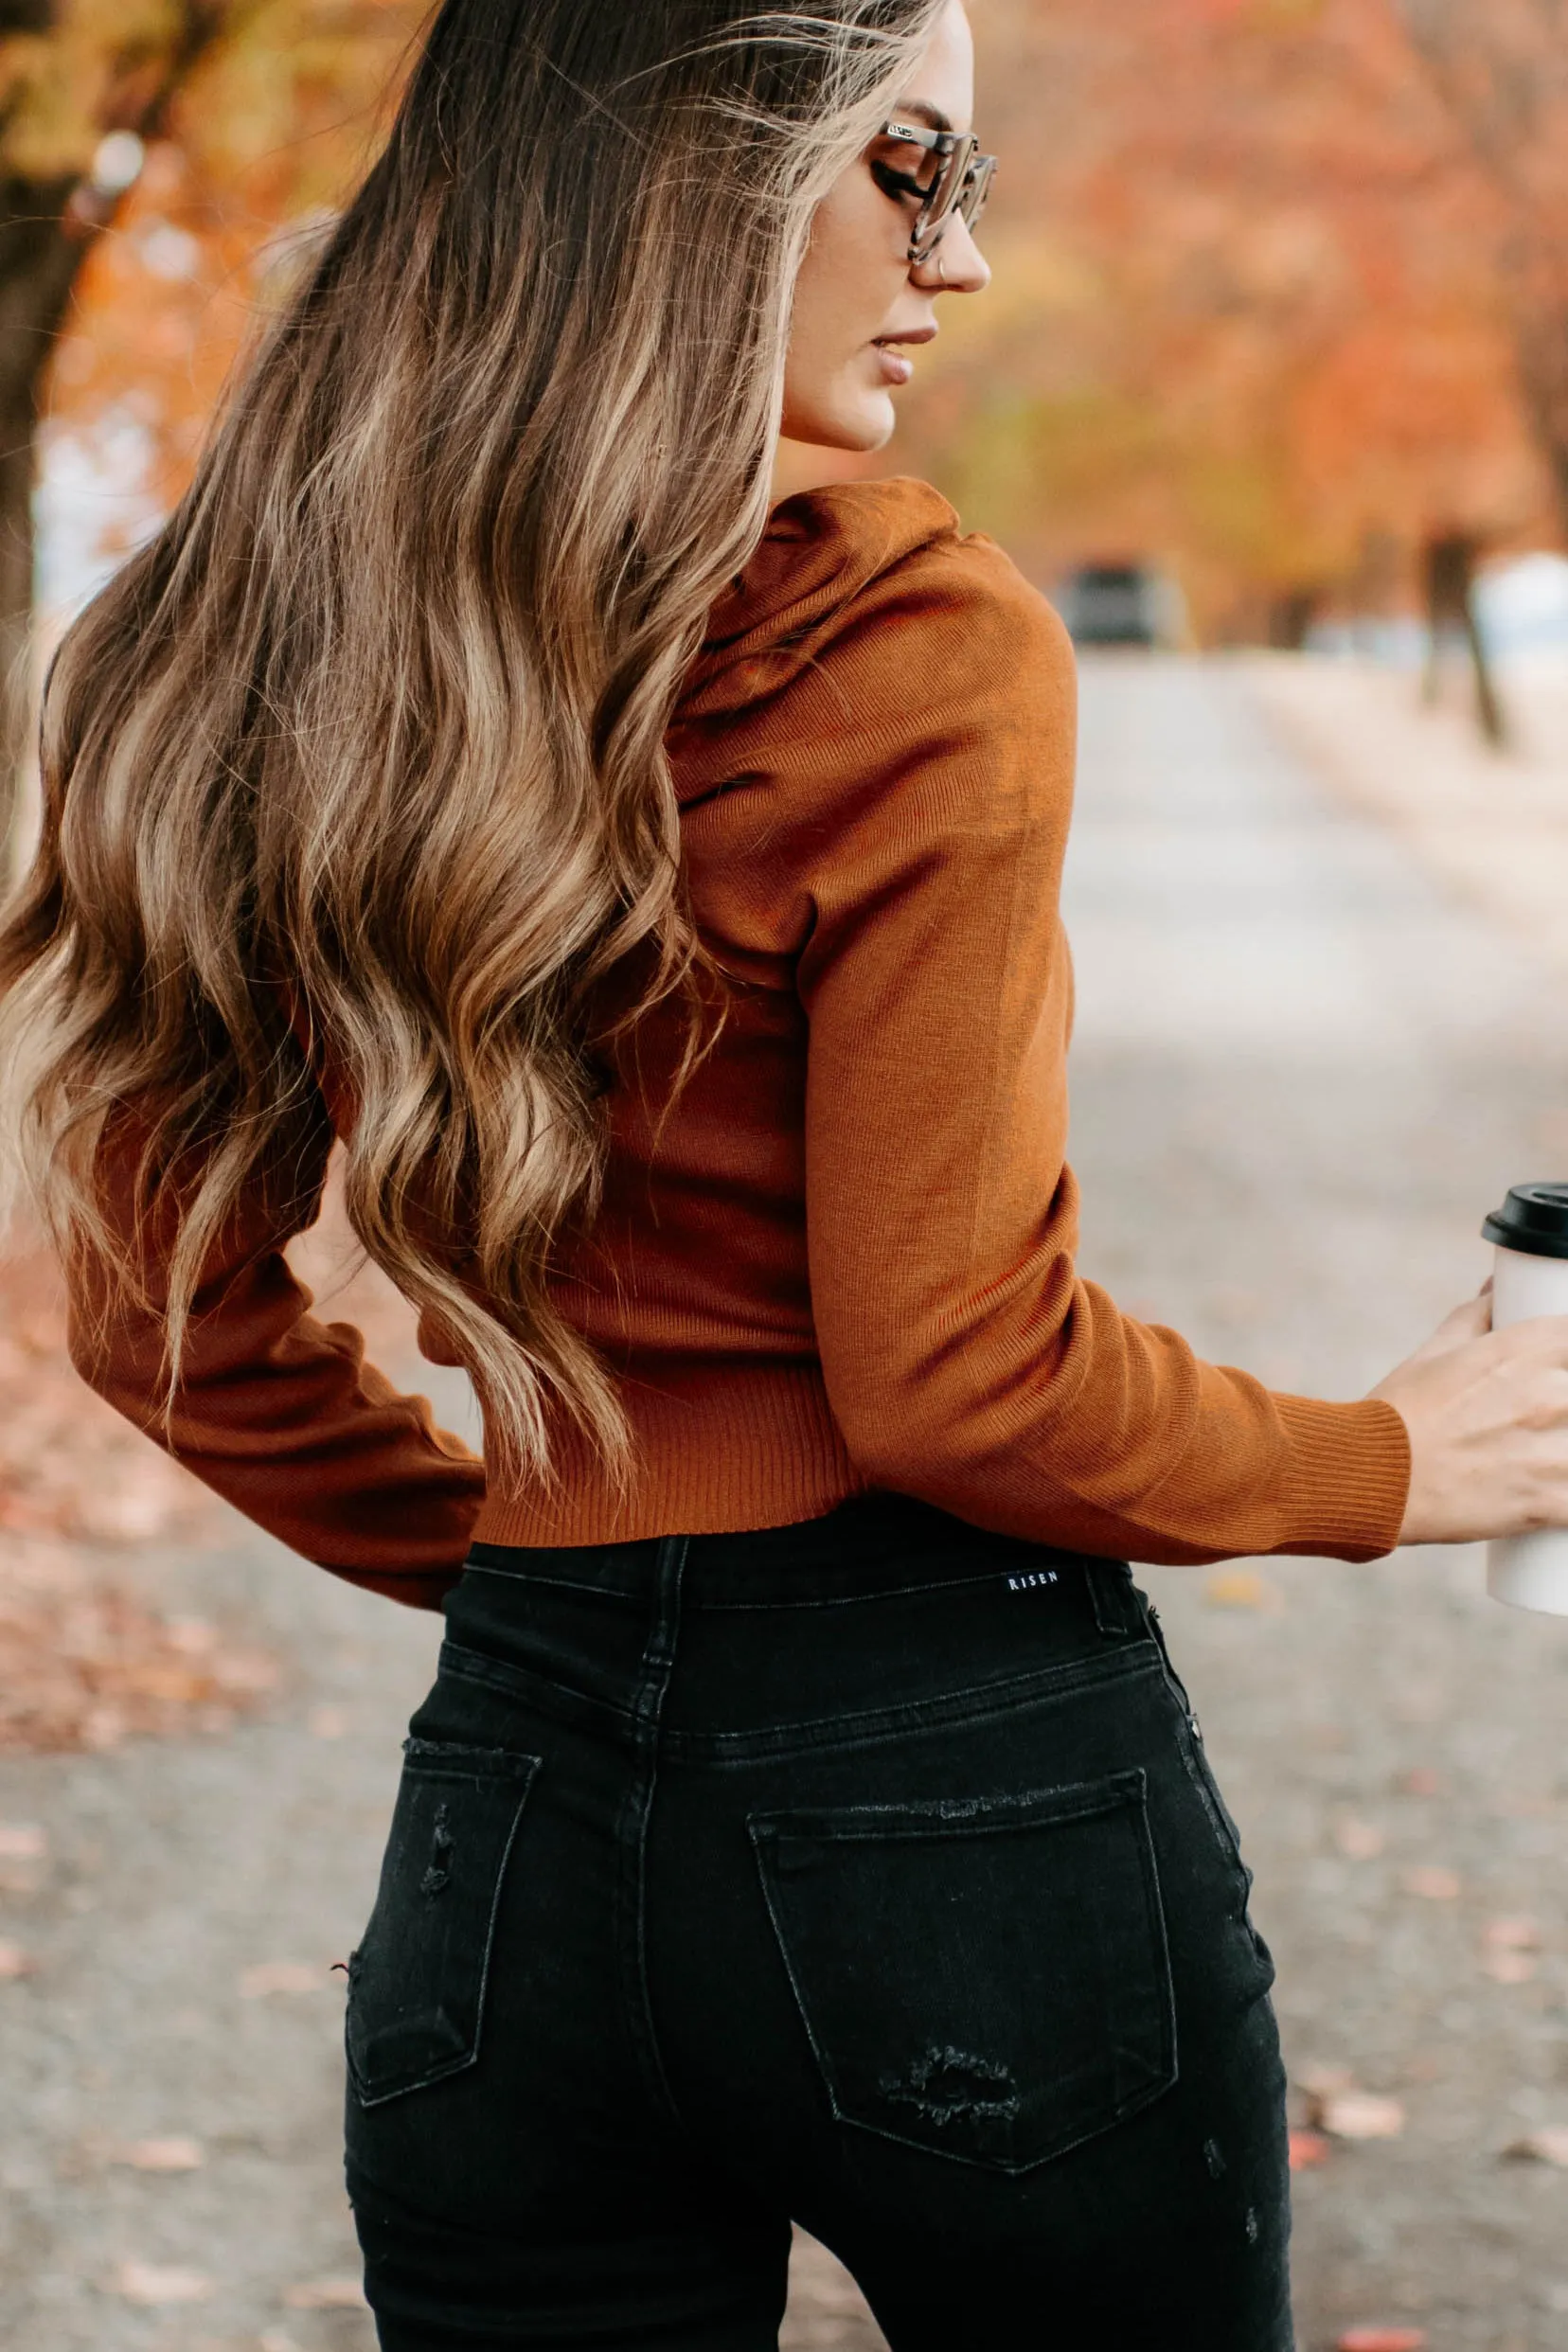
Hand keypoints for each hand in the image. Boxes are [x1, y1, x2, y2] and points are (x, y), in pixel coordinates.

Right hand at [1371, 1286, 1567, 1544]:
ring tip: (1541, 1458)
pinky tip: (1548, 1493)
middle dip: (1561, 1408)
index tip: (1553, 1372)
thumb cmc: (1396, 1413)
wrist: (1367, 1477)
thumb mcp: (1434, 1352)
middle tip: (1536, 1418)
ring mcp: (1551, 1454)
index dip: (1564, 1354)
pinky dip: (1565, 1500)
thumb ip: (1477, 1316)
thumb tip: (1497, 1288)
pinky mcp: (1548, 1503)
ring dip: (1562, 1455)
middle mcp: (1546, 1396)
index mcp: (1524, 1351)